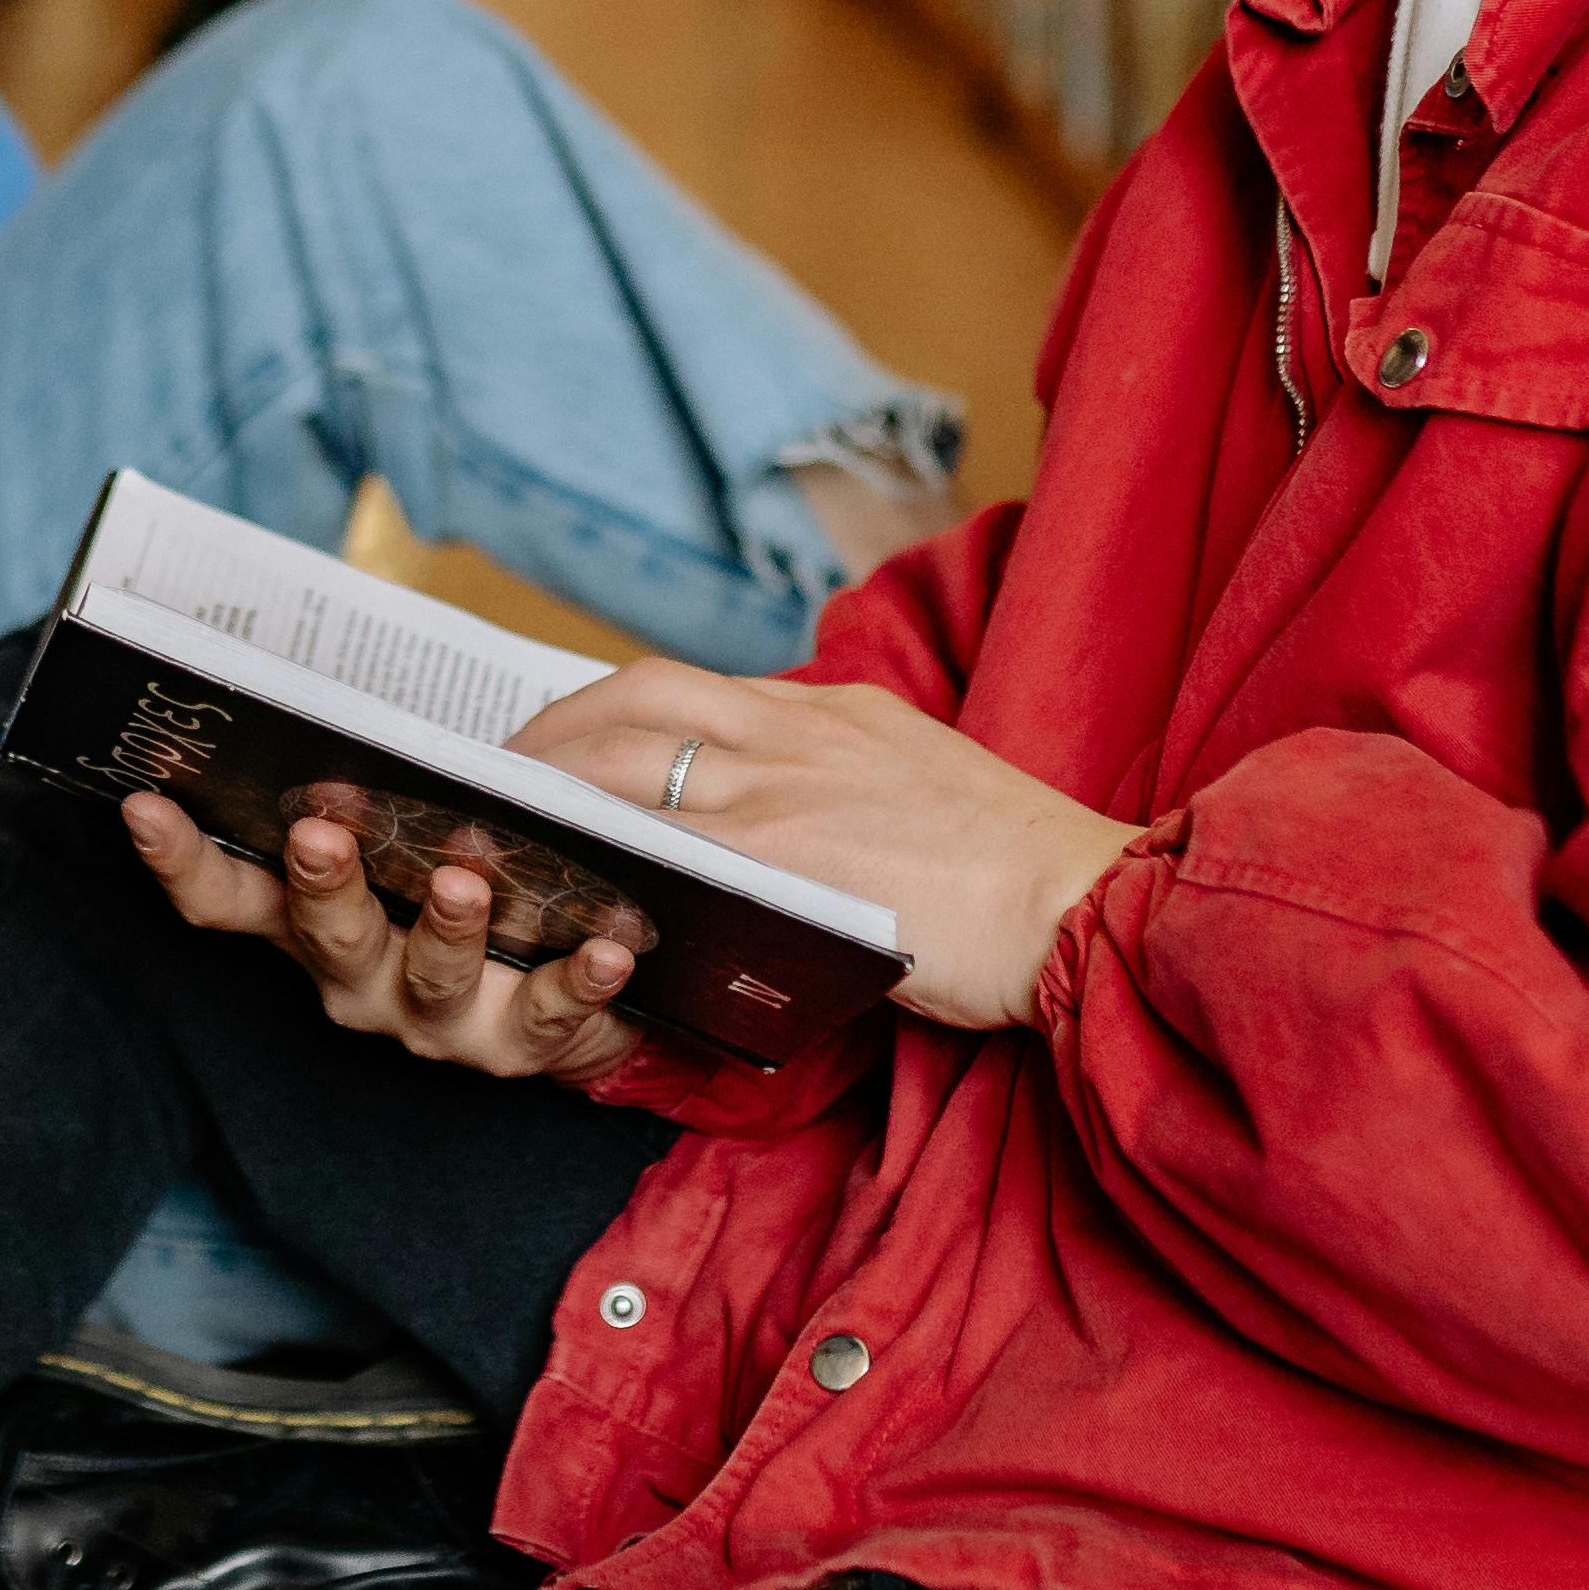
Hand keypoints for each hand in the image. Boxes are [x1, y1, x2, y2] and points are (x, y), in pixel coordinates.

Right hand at [122, 789, 650, 1084]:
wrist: (567, 989)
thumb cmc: (468, 886)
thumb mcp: (401, 841)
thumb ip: (365, 795)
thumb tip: (326, 708)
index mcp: (315, 922)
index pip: (227, 900)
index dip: (180, 860)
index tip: (144, 803)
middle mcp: (360, 979)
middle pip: (327, 934)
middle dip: (323, 881)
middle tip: (321, 832)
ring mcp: (439, 1020)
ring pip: (432, 975)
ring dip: (446, 928)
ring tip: (464, 883)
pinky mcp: (526, 1041)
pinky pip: (550, 1011)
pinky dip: (577, 978)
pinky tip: (604, 948)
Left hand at [509, 662, 1142, 1032]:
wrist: (1087, 900)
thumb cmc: (1022, 870)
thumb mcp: (921, 789)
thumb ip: (840, 786)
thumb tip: (774, 823)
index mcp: (834, 712)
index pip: (685, 688)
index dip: (604, 711)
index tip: (561, 741)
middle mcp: (800, 732)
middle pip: (637, 703)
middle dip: (554, 734)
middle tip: (501, 777)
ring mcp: (788, 790)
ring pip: (634, 760)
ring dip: (556, 786)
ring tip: (506, 828)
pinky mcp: (788, 854)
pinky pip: (666, 838)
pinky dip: (606, 850)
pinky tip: (567, 884)